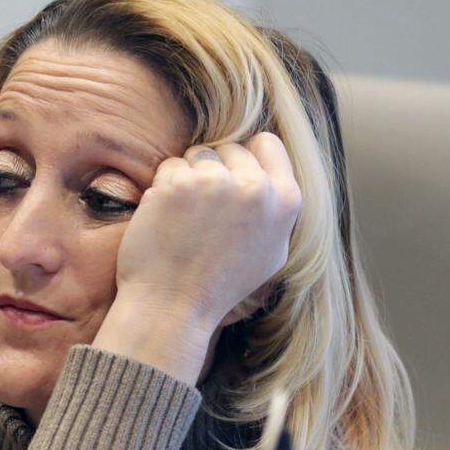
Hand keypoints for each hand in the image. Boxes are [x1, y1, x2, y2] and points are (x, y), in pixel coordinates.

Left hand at [111, 132, 302, 330]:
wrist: (173, 306)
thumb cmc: (219, 284)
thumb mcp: (271, 251)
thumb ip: (275, 208)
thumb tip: (270, 173)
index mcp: (286, 201)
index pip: (268, 143)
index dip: (246, 157)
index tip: (232, 177)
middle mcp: (255, 188)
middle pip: (229, 148)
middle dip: (214, 169)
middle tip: (204, 211)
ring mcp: (215, 183)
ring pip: (196, 155)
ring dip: (187, 176)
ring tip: (186, 218)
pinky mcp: (178, 184)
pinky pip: (168, 167)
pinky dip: (163, 188)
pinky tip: (166, 220)